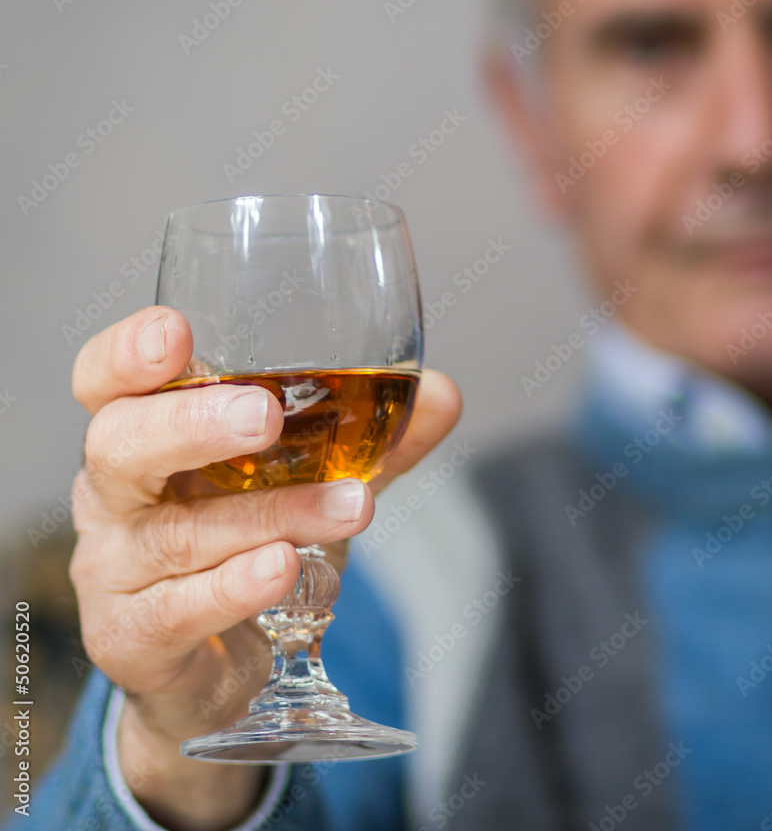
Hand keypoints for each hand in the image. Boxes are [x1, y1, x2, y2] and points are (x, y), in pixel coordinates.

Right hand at [69, 306, 461, 830]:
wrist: (220, 663)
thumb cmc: (250, 541)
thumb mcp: (309, 479)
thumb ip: (371, 436)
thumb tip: (442, 393)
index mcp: (146, 433)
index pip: (105, 380)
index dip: (127, 353)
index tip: (175, 332)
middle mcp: (114, 495)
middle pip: (119, 445)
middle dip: (189, 424)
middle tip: (263, 415)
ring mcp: (115, 570)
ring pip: (178, 533)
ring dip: (273, 513)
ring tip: (351, 505)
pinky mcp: (133, 638)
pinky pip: (177, 609)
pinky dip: (235, 586)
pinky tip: (283, 568)